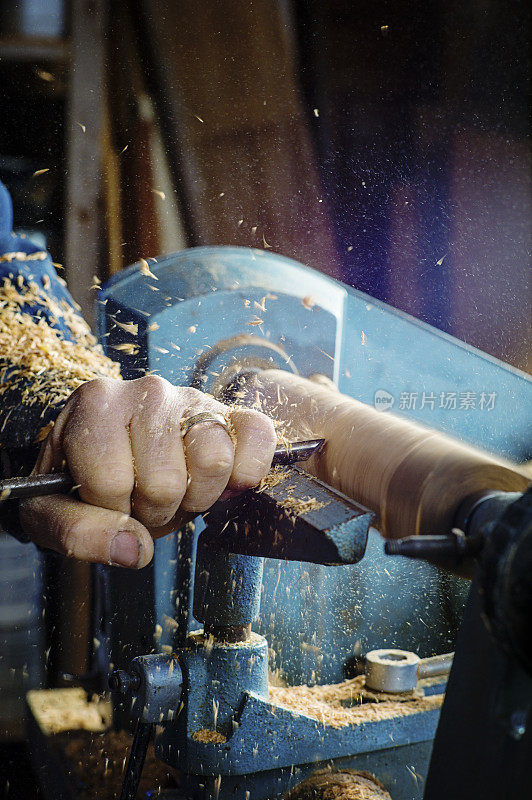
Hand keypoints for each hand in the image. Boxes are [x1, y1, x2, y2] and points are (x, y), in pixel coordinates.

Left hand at [19, 375, 275, 567]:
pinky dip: (246, 473)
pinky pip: (256, 437)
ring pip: (214, 461)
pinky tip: (221, 484)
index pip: (111, 482)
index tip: (102, 501)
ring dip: (197, 498)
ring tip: (175, 490)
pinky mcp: (230, 411)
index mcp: (95, 406)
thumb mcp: (49, 512)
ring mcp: (193, 398)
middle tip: (141, 500)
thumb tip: (134, 549)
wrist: (107, 455)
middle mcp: (147, 391)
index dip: (110, 510)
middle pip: (165, 481)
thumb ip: (76, 533)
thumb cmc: (75, 481)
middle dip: (155, 510)